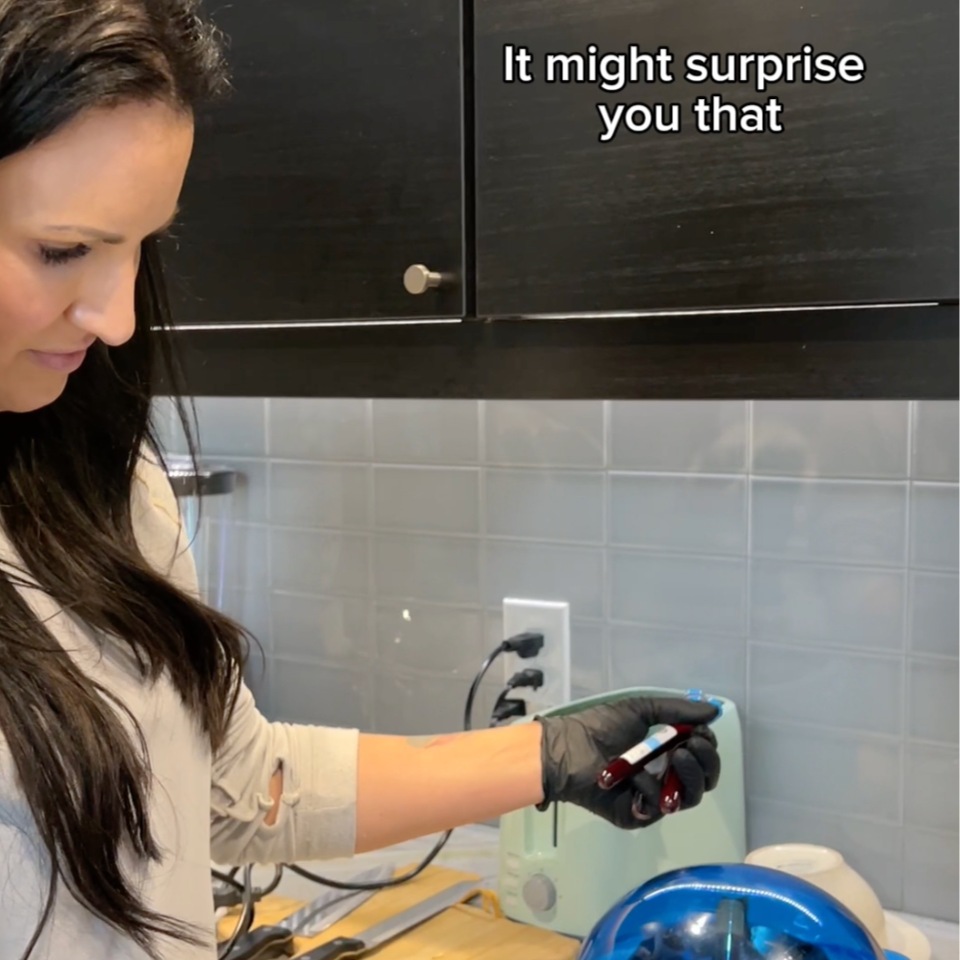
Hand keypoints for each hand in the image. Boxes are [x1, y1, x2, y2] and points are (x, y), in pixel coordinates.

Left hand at [535, 696, 720, 829]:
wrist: (567, 747)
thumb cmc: (600, 727)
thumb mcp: (640, 709)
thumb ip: (677, 710)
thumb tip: (715, 710)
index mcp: (665, 754)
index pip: (700, 758)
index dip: (707, 747)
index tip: (702, 731)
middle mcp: (663, 778)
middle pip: (702, 781)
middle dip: (707, 762)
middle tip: (696, 744)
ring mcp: (652, 799)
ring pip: (690, 797)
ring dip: (691, 775)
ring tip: (680, 754)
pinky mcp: (638, 816)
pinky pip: (659, 806)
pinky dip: (652, 787)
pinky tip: (637, 775)